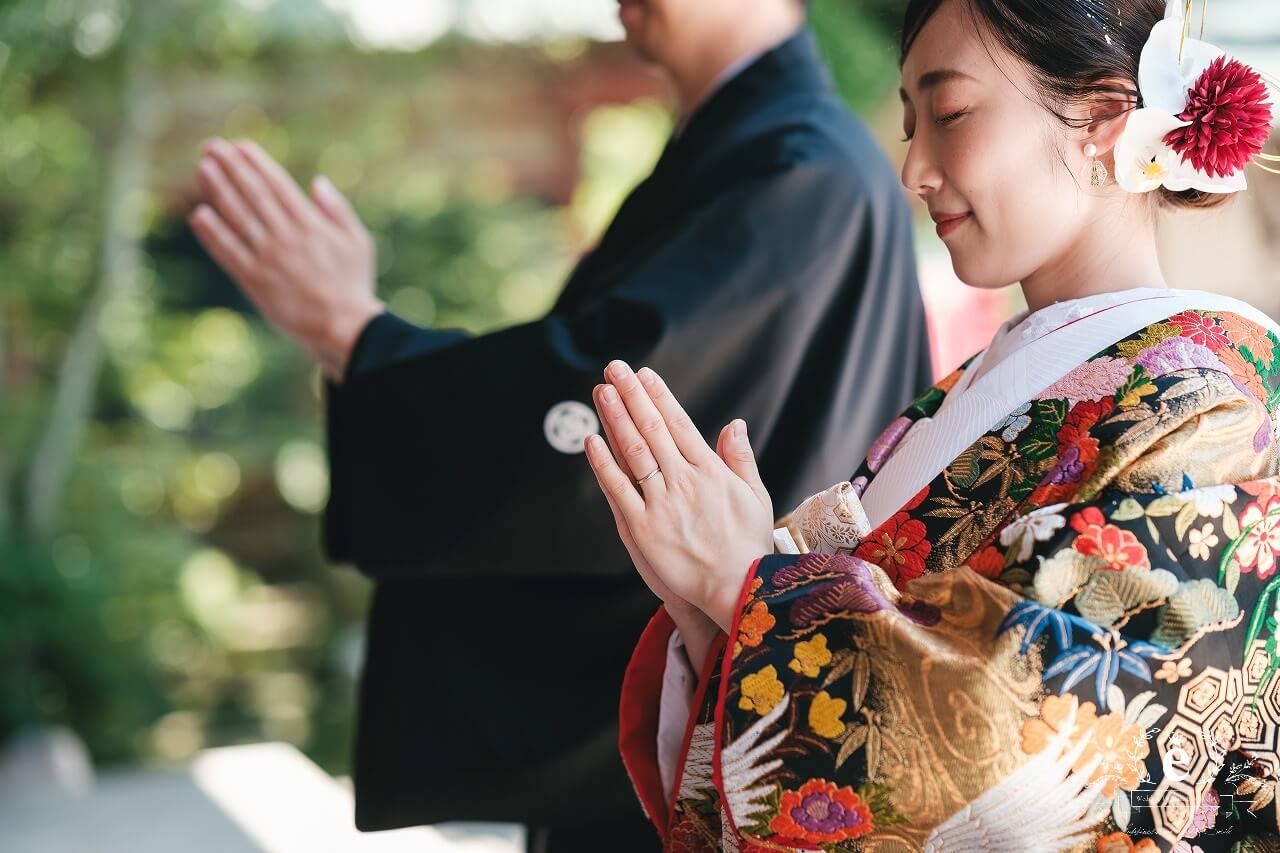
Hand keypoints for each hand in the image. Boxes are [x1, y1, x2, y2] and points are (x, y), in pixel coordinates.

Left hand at [188, 138, 384, 381]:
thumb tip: (318, 181)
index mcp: (311, 223)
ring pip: (237, 217)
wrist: (343, 326)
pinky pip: (228, 252)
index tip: (239, 146)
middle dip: (231, 167)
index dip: (256, 163)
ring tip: (202, 169)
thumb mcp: (358, 241)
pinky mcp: (254, 280)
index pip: (277, 184)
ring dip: (217, 191)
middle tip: (211, 147)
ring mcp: (268, 257)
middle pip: (253, 194)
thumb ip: (338, 209)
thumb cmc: (354, 284)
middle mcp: (286, 235)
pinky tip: (198, 216)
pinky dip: (212, 233)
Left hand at [585, 361, 773, 631]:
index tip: (644, 375)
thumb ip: (741, 458)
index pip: (679, 424)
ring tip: (603, 392)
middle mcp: (685, 481)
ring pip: (633, 452)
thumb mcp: (756, 496)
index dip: (659, 396)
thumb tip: (734, 424)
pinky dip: (604, 464)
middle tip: (615, 369)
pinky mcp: (643, 528)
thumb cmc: (749, 545)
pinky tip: (593, 442)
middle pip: (652, 429)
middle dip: (632, 395)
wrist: (738, 588)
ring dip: (616, 418)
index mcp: (711, 471)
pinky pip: (619, 490)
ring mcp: (662, 503)